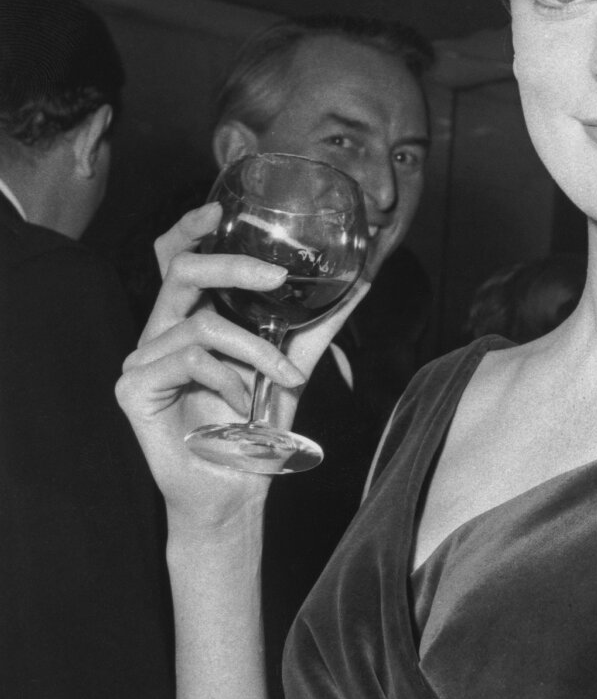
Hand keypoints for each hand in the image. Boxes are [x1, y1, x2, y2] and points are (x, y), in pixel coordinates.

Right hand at [116, 204, 368, 523]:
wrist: (236, 490)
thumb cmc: (256, 427)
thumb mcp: (293, 363)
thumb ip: (319, 322)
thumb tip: (361, 279)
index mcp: (189, 317)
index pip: (177, 257)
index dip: (191, 227)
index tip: (222, 209)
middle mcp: (160, 330)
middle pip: (179, 269)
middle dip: (232, 265)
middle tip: (277, 277)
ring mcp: (141, 357)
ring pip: (200, 324)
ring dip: (255, 350)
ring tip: (283, 378)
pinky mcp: (133, 387)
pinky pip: (188, 361)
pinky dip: (229, 378)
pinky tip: (243, 405)